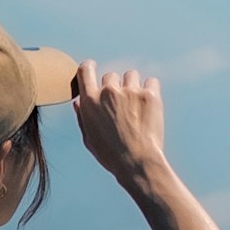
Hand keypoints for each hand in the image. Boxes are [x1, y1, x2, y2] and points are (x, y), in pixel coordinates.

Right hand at [68, 58, 229, 229]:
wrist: (137, 162)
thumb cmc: (111, 155)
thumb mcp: (89, 138)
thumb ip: (82, 117)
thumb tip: (78, 102)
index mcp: (90, 101)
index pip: (85, 70)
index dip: (89, 67)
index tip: (92, 67)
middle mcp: (108, 92)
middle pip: (110, 75)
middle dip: (115, 86)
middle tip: (121, 102)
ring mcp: (130, 92)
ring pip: (131, 75)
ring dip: (132, 85)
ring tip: (136, 104)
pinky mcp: (149, 95)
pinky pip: (151, 81)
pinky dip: (150, 89)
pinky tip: (149, 103)